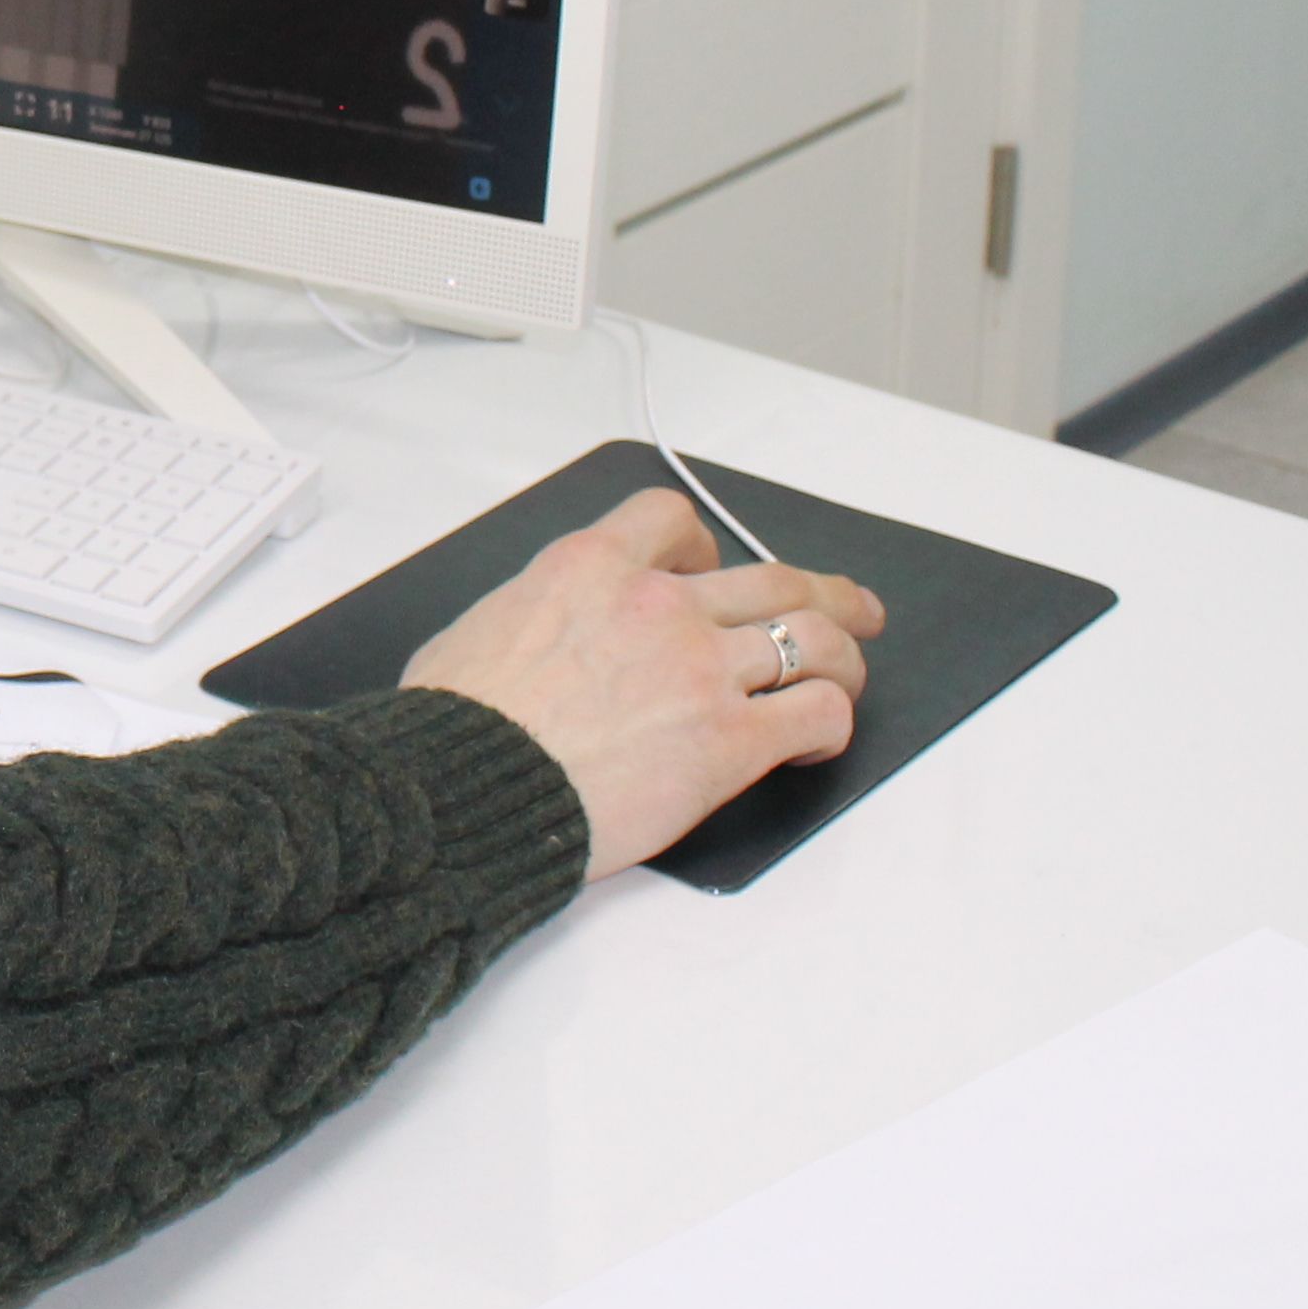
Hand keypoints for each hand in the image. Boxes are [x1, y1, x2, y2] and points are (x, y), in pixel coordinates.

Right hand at [399, 486, 886, 881]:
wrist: (465, 788)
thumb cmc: (456, 723)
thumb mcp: (480, 627)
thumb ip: (536, 613)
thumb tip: (540, 636)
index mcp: (590, 568)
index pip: (673, 521)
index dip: (705, 543)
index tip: (712, 565)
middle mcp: (658, 605)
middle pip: (772, 578)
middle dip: (824, 592)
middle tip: (851, 607)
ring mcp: (702, 669)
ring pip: (813, 639)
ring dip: (843, 657)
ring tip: (850, 676)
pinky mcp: (730, 740)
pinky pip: (817, 712)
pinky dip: (831, 721)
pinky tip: (816, 739)